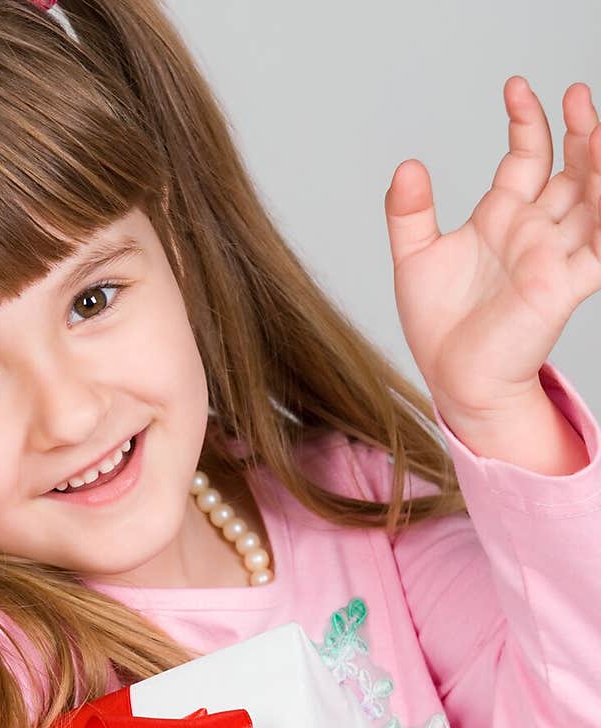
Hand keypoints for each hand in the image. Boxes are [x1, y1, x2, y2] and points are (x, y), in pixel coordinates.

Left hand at [384, 79, 600, 417]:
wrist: (454, 380)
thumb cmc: (439, 328)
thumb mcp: (414, 260)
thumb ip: (409, 213)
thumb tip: (406, 165)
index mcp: (501, 220)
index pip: (527, 157)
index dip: (527, 121)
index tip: (515, 88)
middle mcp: (533, 233)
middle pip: (570, 170)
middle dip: (577, 130)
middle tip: (575, 91)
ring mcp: (554, 257)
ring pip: (592, 198)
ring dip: (597, 162)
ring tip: (593, 123)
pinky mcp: (564, 286)